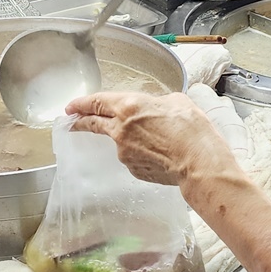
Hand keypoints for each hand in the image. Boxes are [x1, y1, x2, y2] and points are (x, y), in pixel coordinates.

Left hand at [65, 91, 240, 188]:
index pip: (96, 102)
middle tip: (71, 120)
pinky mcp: (133, 169)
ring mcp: (124, 152)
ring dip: (125, 137)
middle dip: (80, 121)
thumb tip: (156, 108)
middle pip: (93, 123)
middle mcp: (120, 129)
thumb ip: (158, 103)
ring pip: (117, 141)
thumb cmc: (192, 130)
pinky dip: (139, 152)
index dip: (81, 104)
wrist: (199, 164)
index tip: (71, 107)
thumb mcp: (177, 102)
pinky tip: (157, 152)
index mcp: (129, 106)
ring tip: (151, 137)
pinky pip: (132, 156)